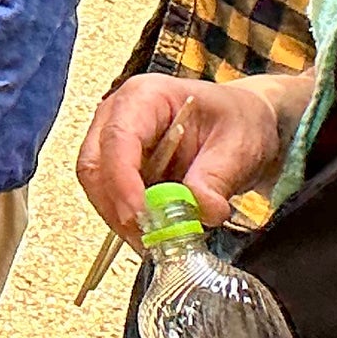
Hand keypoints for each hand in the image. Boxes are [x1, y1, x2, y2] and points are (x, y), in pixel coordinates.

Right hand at [76, 73, 295, 244]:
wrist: (241, 126)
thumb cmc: (237, 120)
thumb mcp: (238, 146)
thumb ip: (217, 177)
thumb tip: (200, 209)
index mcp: (145, 97)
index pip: (118, 138)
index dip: (123, 180)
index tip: (142, 215)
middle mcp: (118, 117)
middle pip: (95, 166)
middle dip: (117, 206)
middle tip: (149, 238)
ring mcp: (114, 144)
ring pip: (99, 188)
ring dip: (123, 219)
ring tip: (159, 241)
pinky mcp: (120, 170)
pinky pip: (112, 201)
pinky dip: (131, 222)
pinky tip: (156, 234)